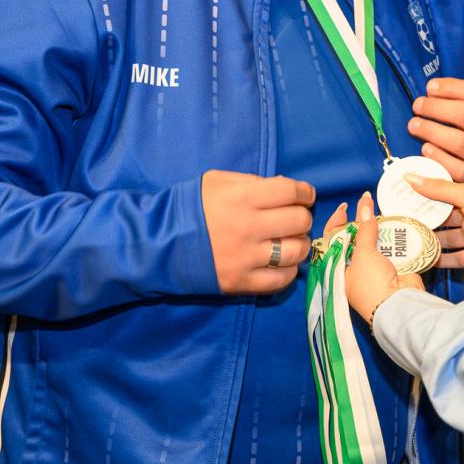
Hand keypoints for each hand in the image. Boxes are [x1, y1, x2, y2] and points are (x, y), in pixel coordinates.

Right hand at [202, 170, 315, 293]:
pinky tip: (282, 263)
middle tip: (294, 218)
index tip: (305, 195)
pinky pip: (280, 280)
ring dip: (299, 244)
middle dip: (302, 217)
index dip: (305, 192)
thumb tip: (285, 187)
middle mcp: (248, 227)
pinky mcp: (241, 282)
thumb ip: (252, 182)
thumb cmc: (191, 206)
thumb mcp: (218, 181)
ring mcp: (246, 257)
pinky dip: (288, 271)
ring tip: (290, 241)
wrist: (158, 242)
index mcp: (243, 198)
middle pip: (299, 221)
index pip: (291, 192)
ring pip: (296, 252)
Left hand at [331, 195, 425, 325]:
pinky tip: (393, 224)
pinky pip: (388, 248)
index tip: (344, 208)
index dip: (336, 223)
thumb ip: (364, 230)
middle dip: (359, 222)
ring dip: (376, 228)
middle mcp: (352, 270)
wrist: (398, 305)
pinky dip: (390, 238)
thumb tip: (365, 207)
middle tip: (365, 204)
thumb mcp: (363, 255)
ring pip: (371, 242)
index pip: (331, 242)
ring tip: (379, 211)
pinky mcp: (390, 269)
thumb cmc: (371, 285)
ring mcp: (372, 269)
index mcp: (337, 270)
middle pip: (353, 240)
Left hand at [409, 78, 463, 190]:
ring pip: (460, 143)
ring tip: (415, 125)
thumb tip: (432, 91)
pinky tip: (426, 148)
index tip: (430, 87)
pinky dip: (438, 157)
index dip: (451, 87)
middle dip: (436, 107)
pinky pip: (457, 169)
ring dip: (431, 131)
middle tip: (418, 105)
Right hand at [412, 174, 463, 273]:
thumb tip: (411, 178)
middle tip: (399, 218)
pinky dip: (441, 260)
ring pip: (446, 238)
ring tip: (407, 239)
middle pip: (442, 216)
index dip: (424, 192)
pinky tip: (424, 259)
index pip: (443, 191)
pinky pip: (454, 258)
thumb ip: (438, 189)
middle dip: (423, 217)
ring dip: (429, 239)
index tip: (402, 193)